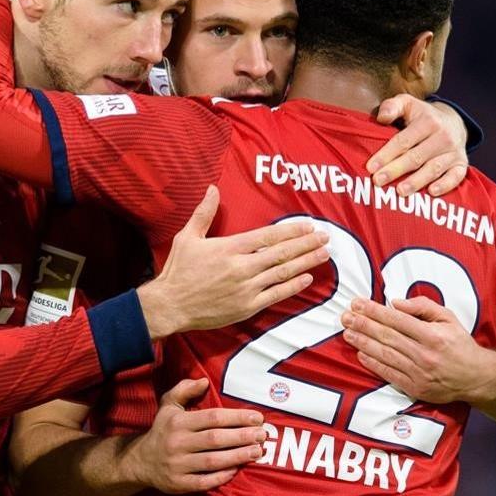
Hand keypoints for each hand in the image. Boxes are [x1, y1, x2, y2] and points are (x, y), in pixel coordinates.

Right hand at [124, 378, 264, 493]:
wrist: (140, 461)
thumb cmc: (162, 430)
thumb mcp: (168, 405)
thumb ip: (184, 389)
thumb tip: (204, 381)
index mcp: (178, 422)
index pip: (212, 418)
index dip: (237, 417)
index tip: (257, 417)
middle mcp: (177, 443)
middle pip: (215, 439)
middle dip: (242, 437)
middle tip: (262, 435)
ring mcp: (178, 465)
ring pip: (213, 461)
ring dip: (238, 456)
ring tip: (257, 452)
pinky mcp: (178, 484)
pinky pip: (204, 481)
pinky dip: (222, 476)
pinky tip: (237, 469)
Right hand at [139, 185, 328, 338]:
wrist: (170, 305)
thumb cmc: (178, 271)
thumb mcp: (188, 237)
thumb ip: (204, 213)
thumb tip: (212, 188)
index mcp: (230, 248)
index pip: (268, 236)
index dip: (292, 230)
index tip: (309, 225)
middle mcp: (242, 267)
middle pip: (281, 252)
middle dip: (306, 244)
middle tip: (325, 237)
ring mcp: (246, 288)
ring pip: (283, 272)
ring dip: (306, 262)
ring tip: (323, 254)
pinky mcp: (246, 307)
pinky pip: (275, 295)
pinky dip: (293, 286)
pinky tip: (307, 278)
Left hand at [340, 296, 495, 405]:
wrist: (476, 377)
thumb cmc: (459, 343)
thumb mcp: (448, 318)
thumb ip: (423, 307)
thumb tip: (396, 303)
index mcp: (433, 335)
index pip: (397, 320)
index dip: (375, 311)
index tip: (357, 303)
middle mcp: (425, 355)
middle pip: (387, 337)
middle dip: (363, 325)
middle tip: (345, 316)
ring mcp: (419, 373)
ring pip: (385, 355)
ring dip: (363, 343)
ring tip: (347, 332)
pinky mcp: (415, 388)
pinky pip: (389, 374)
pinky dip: (373, 364)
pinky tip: (360, 354)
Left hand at [367, 95, 468, 196]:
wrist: (453, 122)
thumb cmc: (422, 116)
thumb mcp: (407, 104)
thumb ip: (392, 106)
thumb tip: (381, 118)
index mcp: (428, 121)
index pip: (404, 141)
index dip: (386, 154)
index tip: (371, 167)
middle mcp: (443, 136)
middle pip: (416, 157)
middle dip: (396, 170)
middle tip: (378, 182)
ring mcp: (454, 151)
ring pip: (433, 169)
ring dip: (417, 181)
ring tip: (400, 192)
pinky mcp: (461, 164)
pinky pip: (456, 177)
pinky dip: (445, 185)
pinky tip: (431, 193)